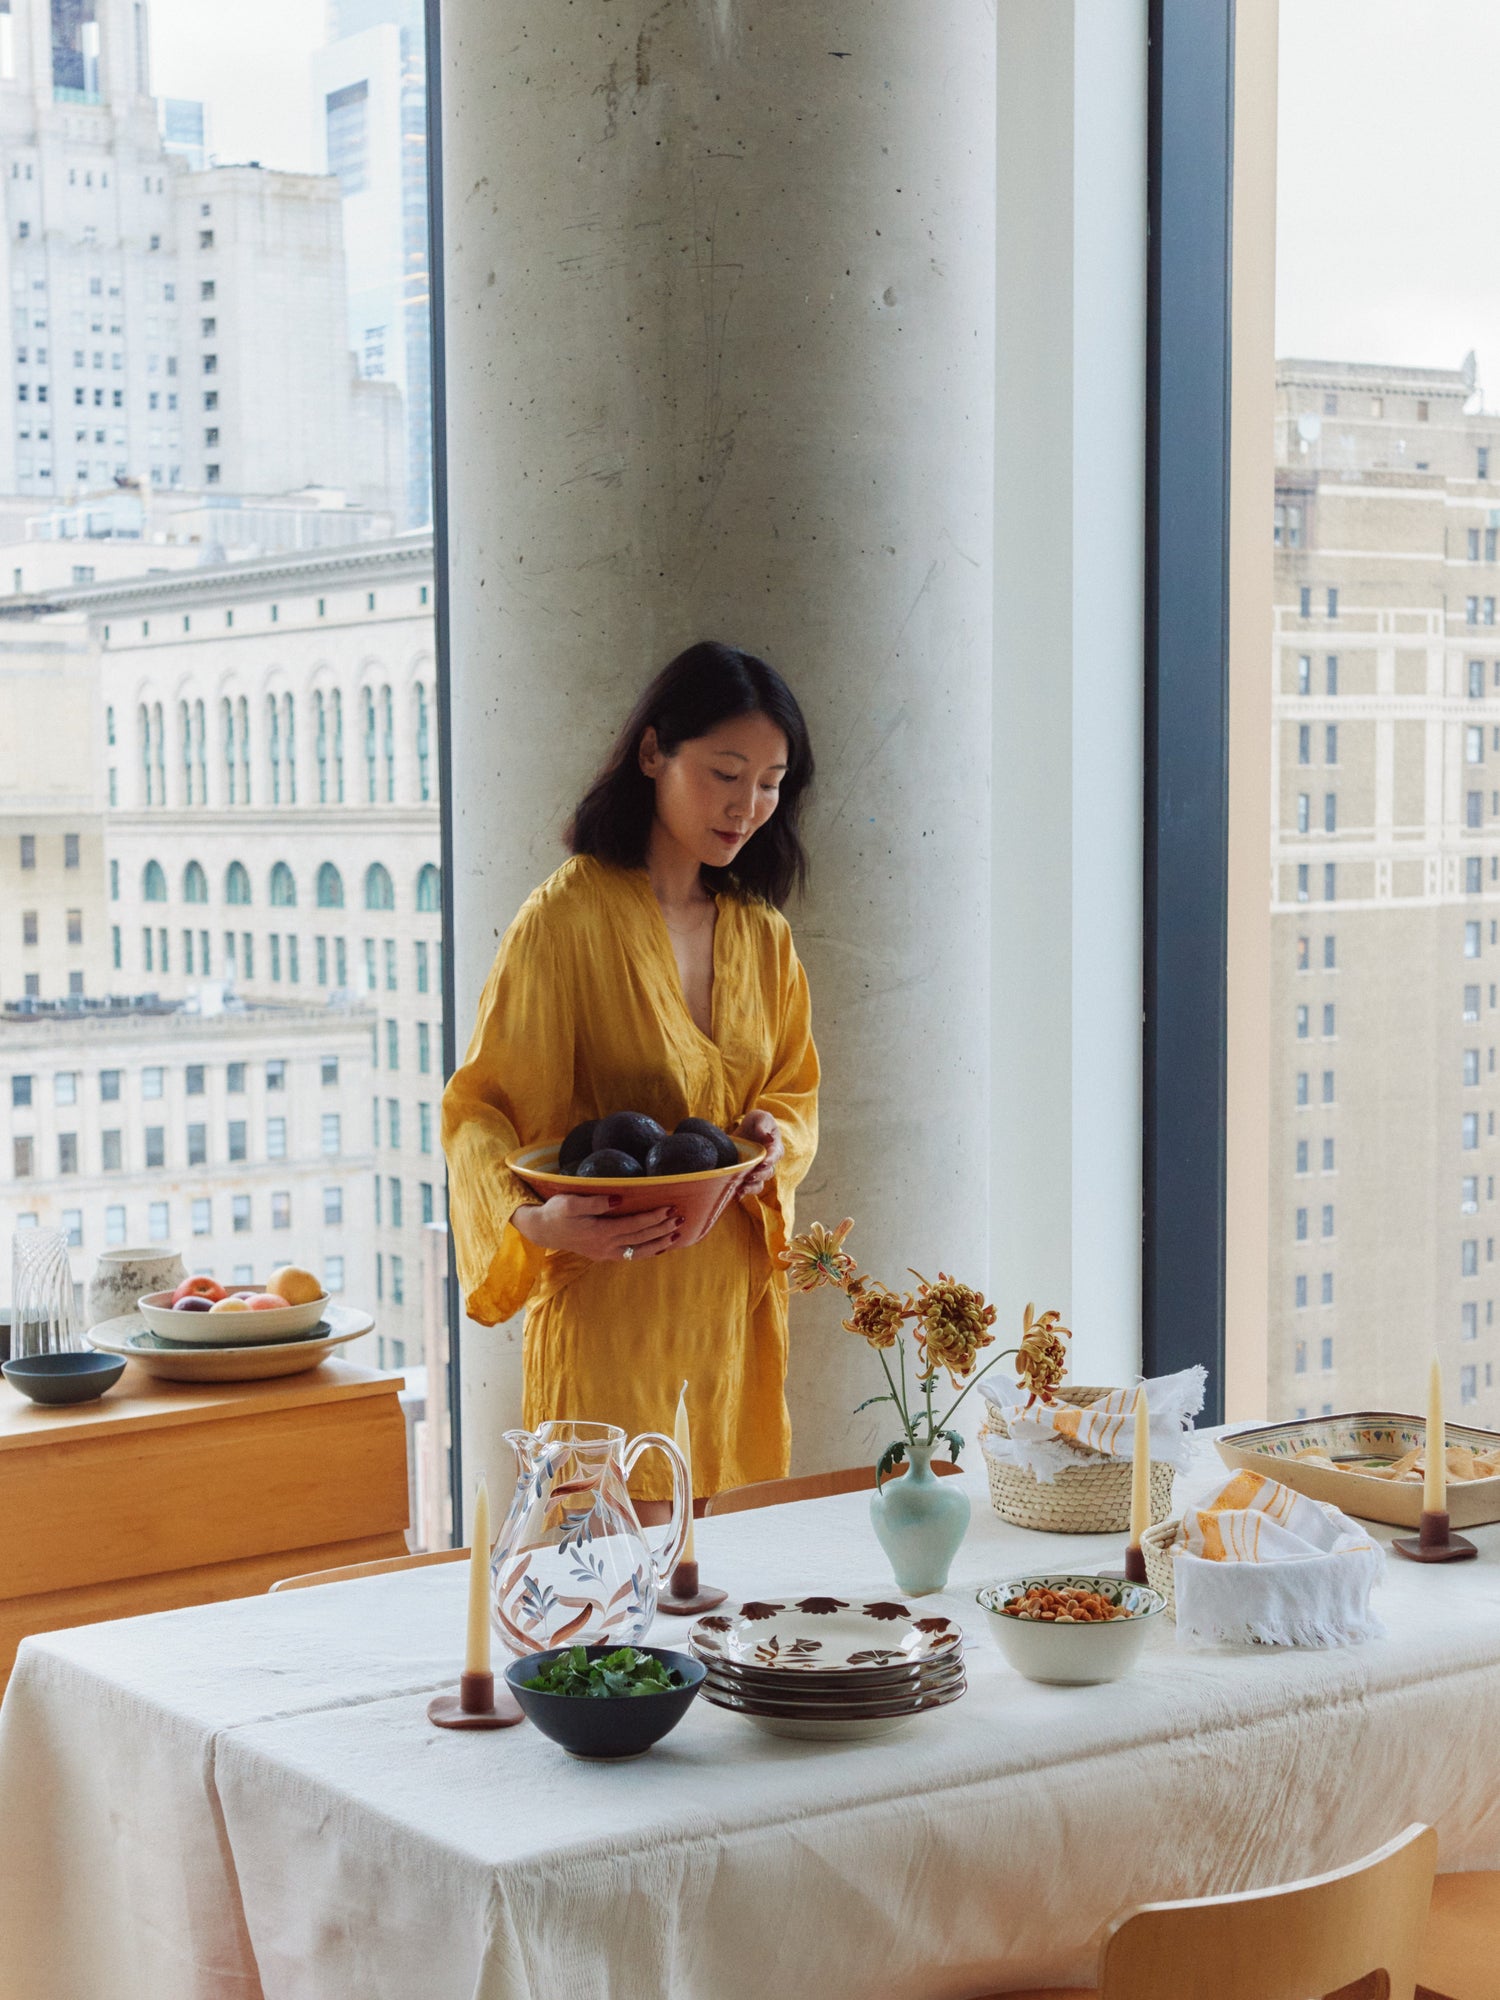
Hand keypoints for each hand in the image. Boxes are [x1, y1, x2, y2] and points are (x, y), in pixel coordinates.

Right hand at [511, 1191, 682, 1260]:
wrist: (542, 1230)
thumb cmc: (556, 1212)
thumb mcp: (570, 1202)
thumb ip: (595, 1202)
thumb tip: (619, 1199)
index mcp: (600, 1232)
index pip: (634, 1225)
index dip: (654, 1217)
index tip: (669, 1207)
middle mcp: (606, 1246)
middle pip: (641, 1238)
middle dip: (662, 1228)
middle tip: (680, 1217)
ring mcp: (605, 1253)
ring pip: (639, 1251)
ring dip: (659, 1243)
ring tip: (676, 1234)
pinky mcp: (603, 1255)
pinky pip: (631, 1256)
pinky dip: (647, 1252)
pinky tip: (659, 1247)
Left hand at [735, 1109, 781, 1200]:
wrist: (740, 1133)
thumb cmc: (754, 1124)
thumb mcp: (758, 1117)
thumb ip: (763, 1122)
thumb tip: (766, 1136)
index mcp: (774, 1146)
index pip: (776, 1154)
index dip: (771, 1159)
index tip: (763, 1162)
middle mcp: (768, 1162)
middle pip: (768, 1172)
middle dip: (760, 1174)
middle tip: (750, 1175)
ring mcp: (757, 1171)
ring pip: (759, 1183)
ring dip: (752, 1186)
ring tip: (742, 1187)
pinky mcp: (747, 1177)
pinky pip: (750, 1189)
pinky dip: (744, 1192)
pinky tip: (736, 1194)